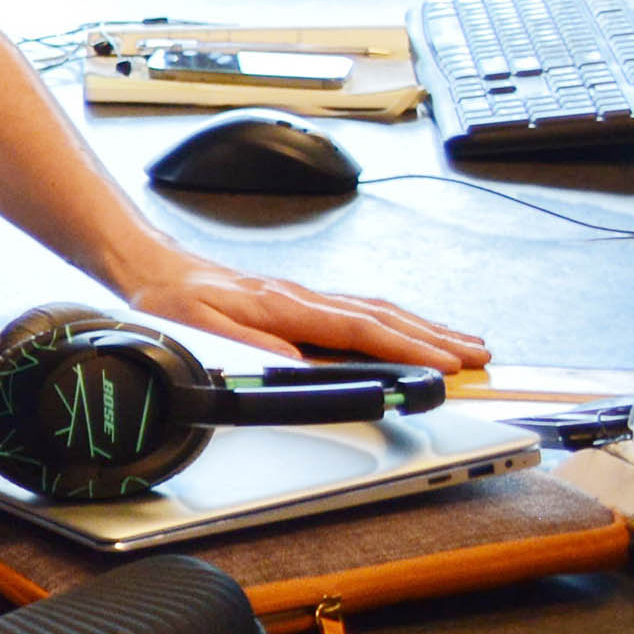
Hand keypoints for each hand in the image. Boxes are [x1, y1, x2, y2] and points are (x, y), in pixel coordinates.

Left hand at [101, 247, 489, 372]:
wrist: (154, 269)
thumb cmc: (173, 301)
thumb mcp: (198, 327)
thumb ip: (248, 346)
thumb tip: (296, 364)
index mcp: (283, 306)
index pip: (357, 329)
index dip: (404, 347)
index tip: (442, 363)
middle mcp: (302, 297)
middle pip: (381, 317)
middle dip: (434, 336)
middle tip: (480, 356)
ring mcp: (305, 297)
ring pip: (377, 310)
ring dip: (424, 327)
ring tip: (466, 343)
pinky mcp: (301, 301)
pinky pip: (361, 310)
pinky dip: (396, 321)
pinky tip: (412, 329)